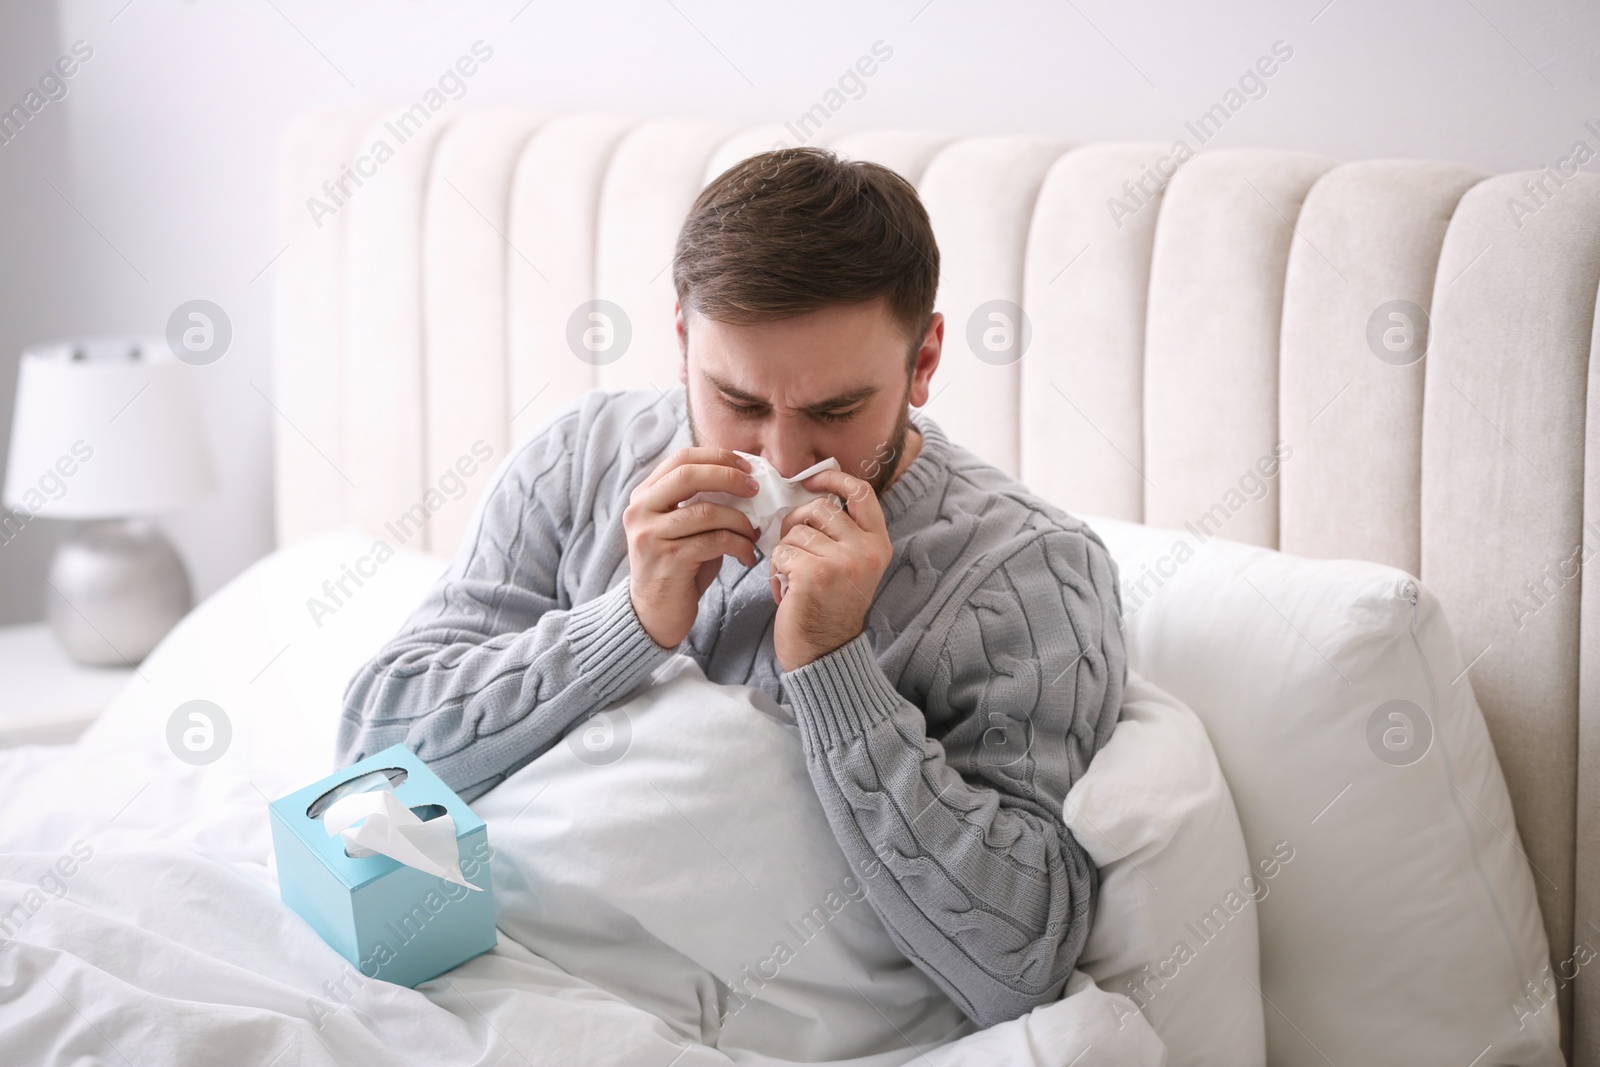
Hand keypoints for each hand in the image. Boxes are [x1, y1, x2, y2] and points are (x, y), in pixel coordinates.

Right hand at [624, 447, 758, 647]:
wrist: (654, 614)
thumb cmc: (678, 568)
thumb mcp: (682, 528)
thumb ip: (700, 502)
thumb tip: (745, 481)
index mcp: (644, 496)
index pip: (681, 460)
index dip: (717, 457)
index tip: (746, 465)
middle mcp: (641, 511)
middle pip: (688, 475)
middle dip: (729, 477)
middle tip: (755, 489)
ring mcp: (651, 535)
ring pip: (707, 511)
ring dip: (740, 521)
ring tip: (753, 533)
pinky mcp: (668, 560)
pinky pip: (715, 541)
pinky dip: (739, 545)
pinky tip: (747, 555)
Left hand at [769, 468, 892, 671]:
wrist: (824, 654)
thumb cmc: (829, 608)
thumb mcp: (850, 565)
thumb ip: (840, 533)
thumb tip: (808, 496)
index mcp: (877, 544)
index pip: (861, 493)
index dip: (833, 477)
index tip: (811, 480)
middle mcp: (865, 550)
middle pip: (819, 508)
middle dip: (795, 523)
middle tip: (792, 550)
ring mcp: (842, 561)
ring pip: (795, 531)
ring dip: (785, 554)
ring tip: (793, 580)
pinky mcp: (815, 574)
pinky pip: (781, 552)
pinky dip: (775, 571)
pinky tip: (785, 591)